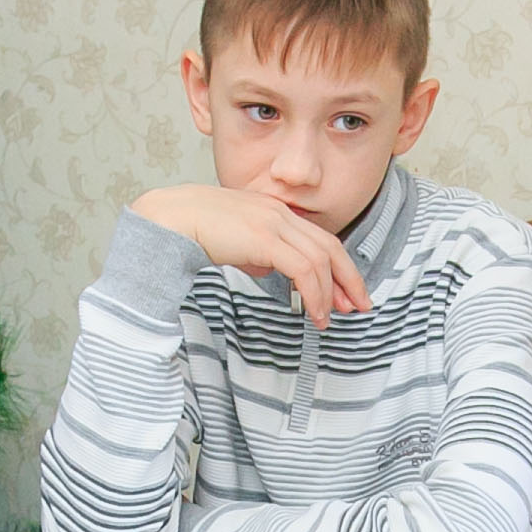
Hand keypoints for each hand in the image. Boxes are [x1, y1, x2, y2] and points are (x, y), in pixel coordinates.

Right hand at [131, 184, 370, 326]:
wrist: (172, 218)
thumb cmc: (196, 229)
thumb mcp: (237, 241)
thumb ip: (258, 254)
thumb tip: (272, 271)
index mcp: (276, 212)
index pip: (320, 239)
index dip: (340, 267)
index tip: (348, 293)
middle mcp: (280, 214)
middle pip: (330, 247)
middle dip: (349, 279)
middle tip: (359, 306)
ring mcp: (274, 223)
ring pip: (319, 260)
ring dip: (329, 293)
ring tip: (328, 319)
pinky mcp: (265, 238)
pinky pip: (303, 269)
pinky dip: (314, 293)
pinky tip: (313, 312)